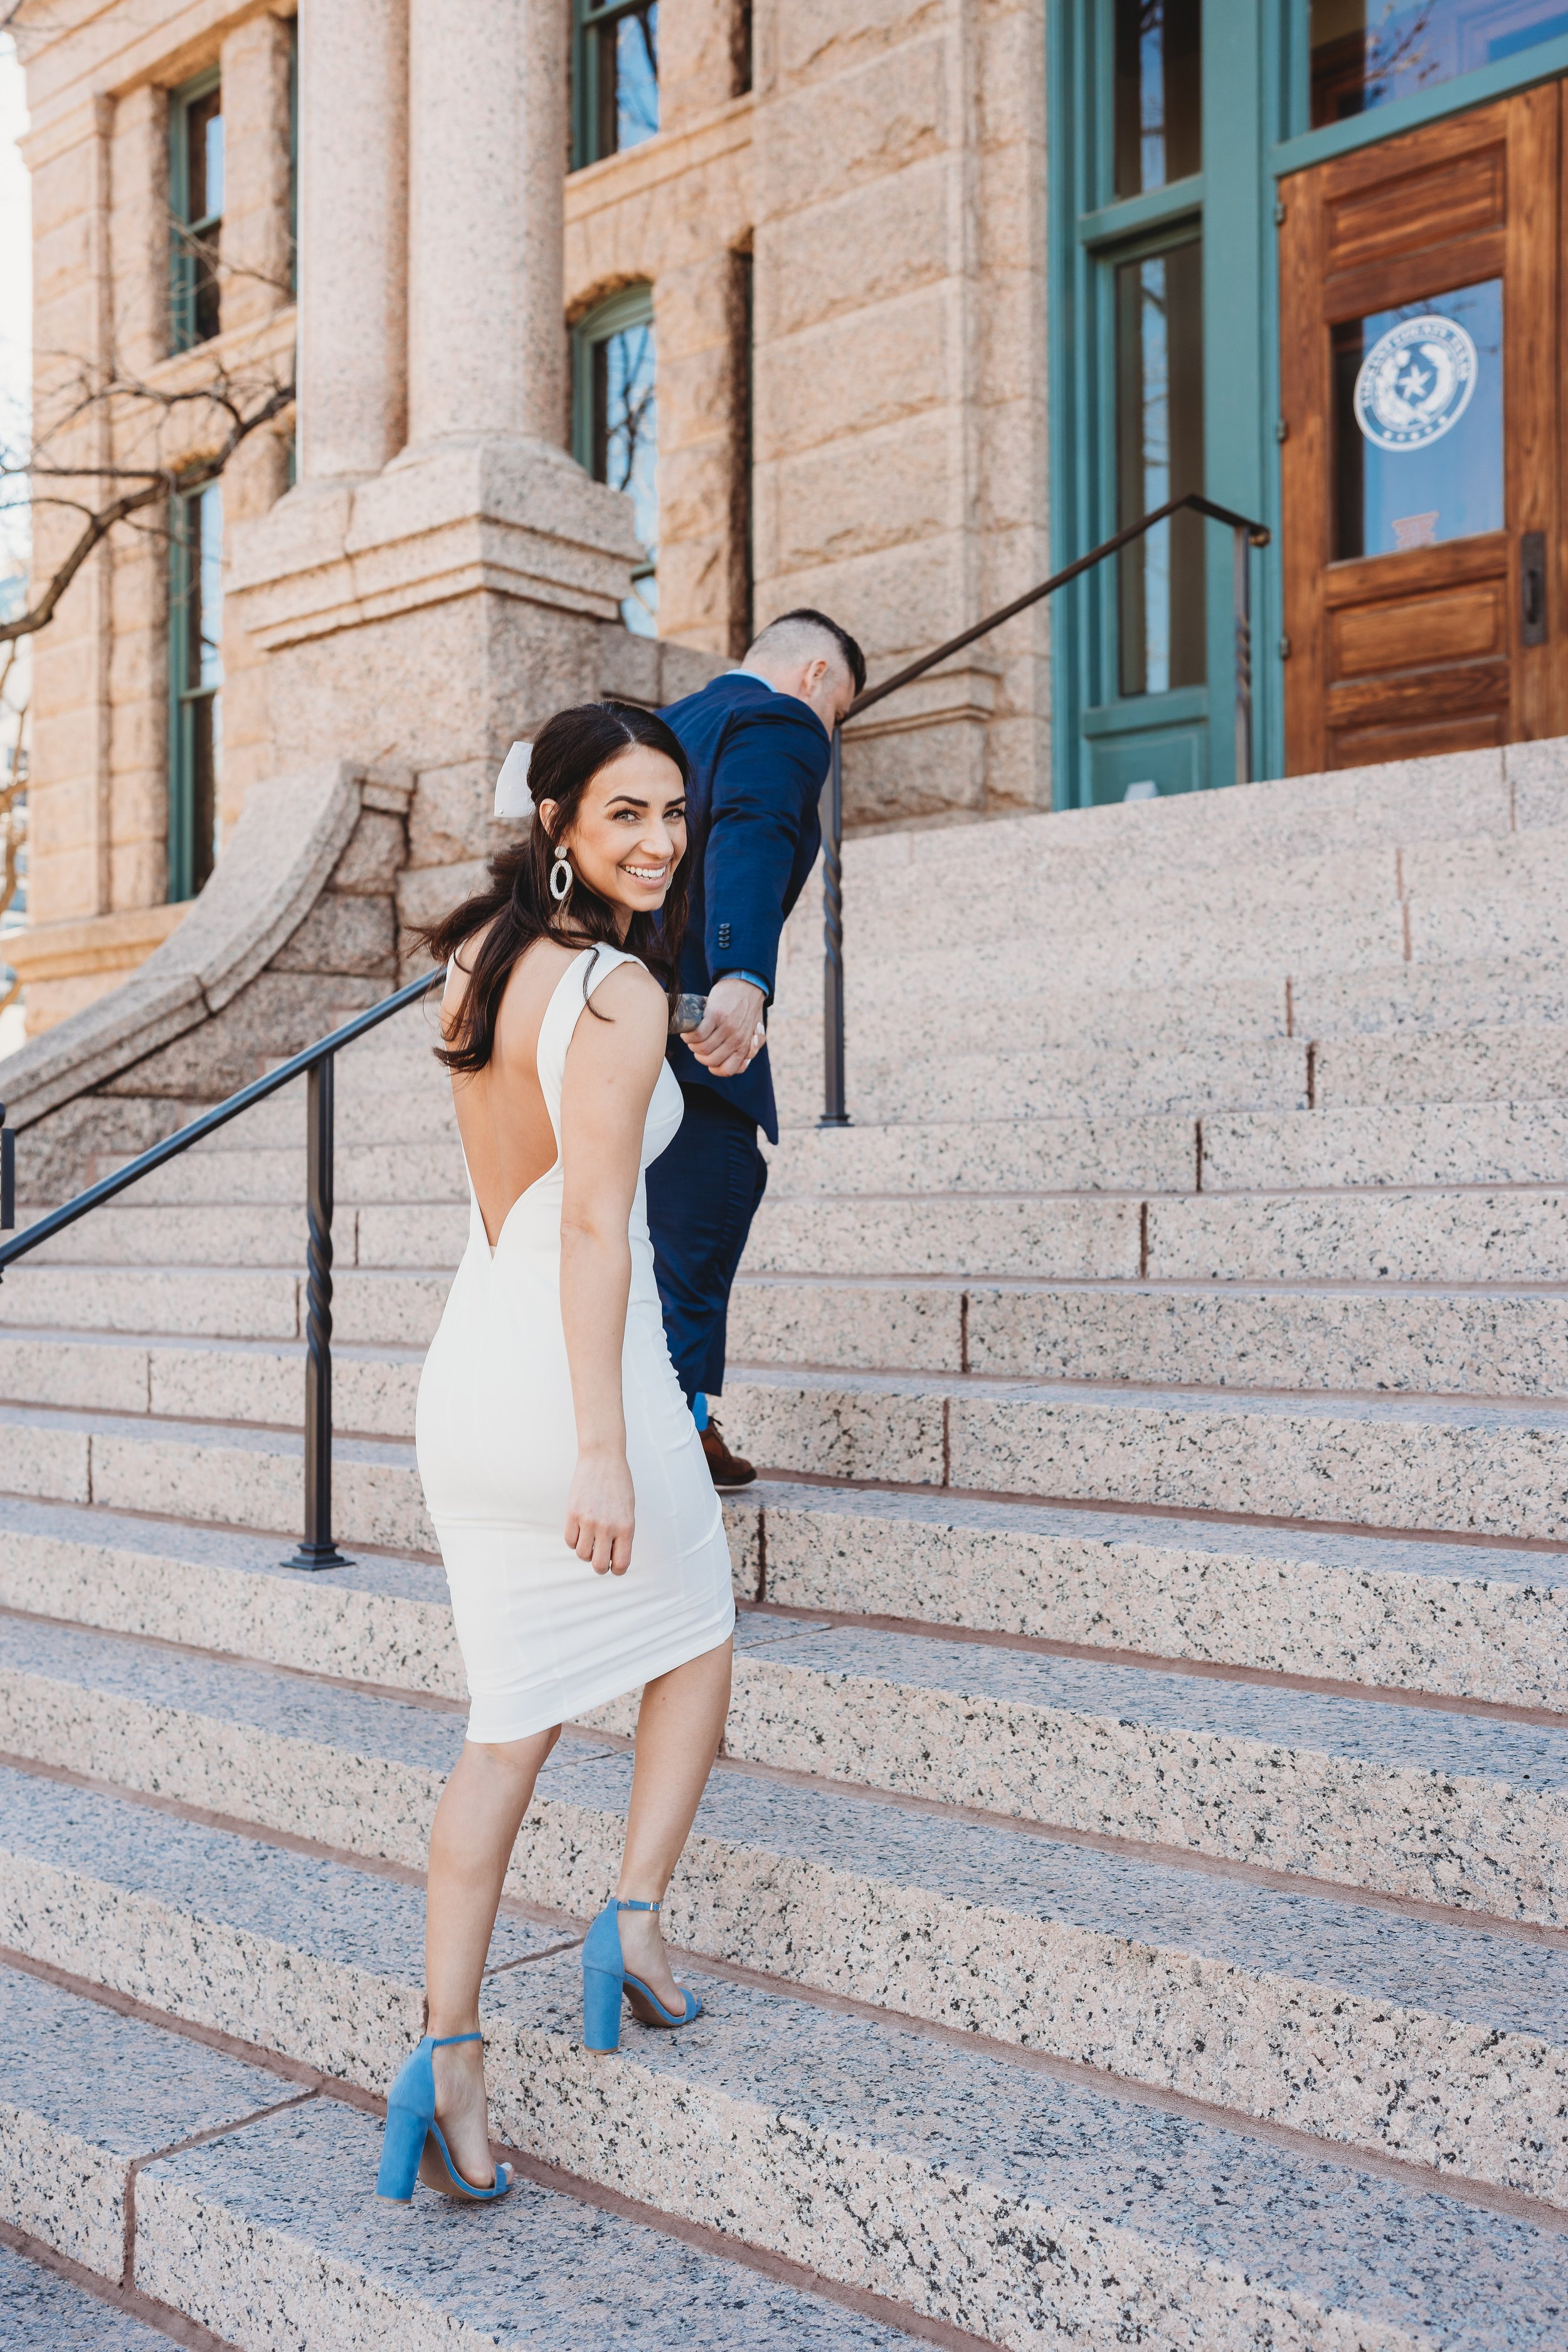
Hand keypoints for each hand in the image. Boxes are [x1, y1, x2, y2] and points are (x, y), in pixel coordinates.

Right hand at [565, 1447, 634, 1574]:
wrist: (603, 1458)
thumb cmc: (619, 1483)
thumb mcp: (628, 1510)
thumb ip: (622, 1533)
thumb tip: (613, 1557)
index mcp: (627, 1527)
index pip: (622, 1563)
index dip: (617, 1569)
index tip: (614, 1565)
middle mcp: (608, 1527)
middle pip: (599, 1565)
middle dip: (600, 1566)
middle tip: (600, 1557)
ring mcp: (589, 1521)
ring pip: (582, 1554)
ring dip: (586, 1551)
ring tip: (590, 1539)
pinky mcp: (572, 1513)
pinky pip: (569, 1540)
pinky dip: (574, 1540)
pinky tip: (580, 1529)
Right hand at [688, 976, 765, 1077]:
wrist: (747, 985)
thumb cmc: (748, 1010)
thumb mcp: (756, 1034)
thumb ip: (750, 1050)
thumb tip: (744, 1062)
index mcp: (745, 1046)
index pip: (726, 1070)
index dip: (713, 1067)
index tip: (709, 1056)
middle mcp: (736, 1039)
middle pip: (709, 1060)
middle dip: (699, 1055)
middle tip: (698, 1044)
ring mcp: (726, 1027)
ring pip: (701, 1048)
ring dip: (692, 1045)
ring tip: (692, 1037)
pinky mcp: (715, 1015)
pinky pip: (698, 1034)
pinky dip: (689, 1035)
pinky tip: (688, 1031)